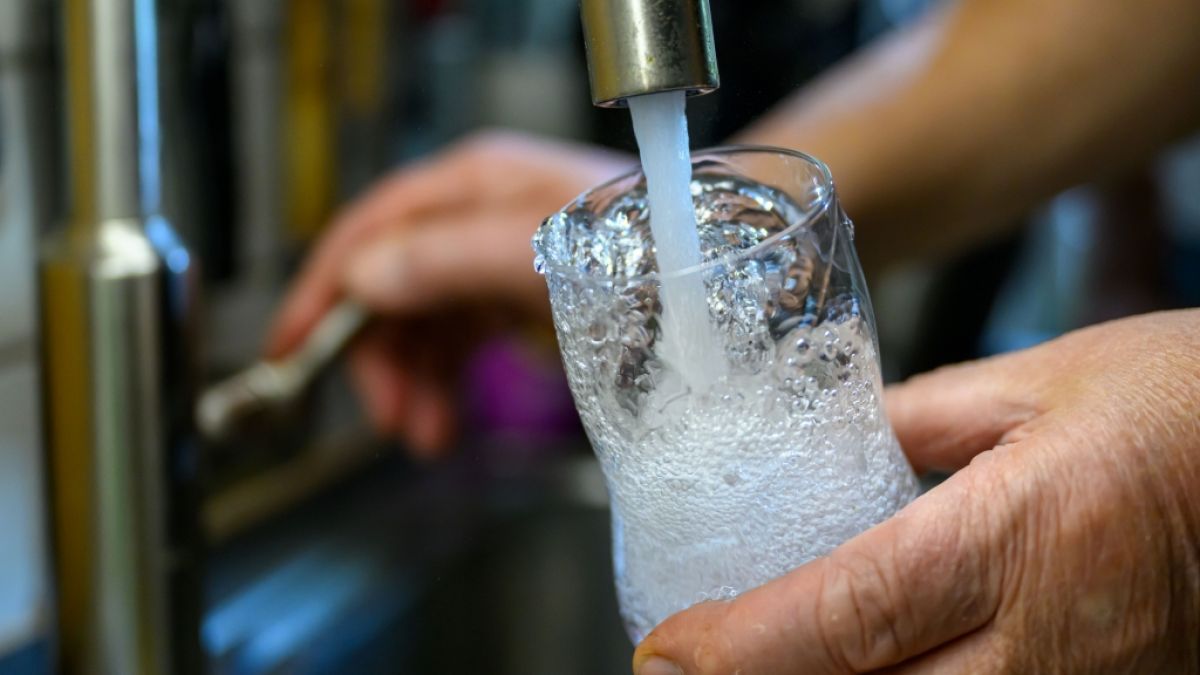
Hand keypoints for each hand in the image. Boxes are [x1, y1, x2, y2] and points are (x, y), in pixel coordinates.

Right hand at [267, 130, 630, 455]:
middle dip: (379, 356)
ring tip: (426, 435)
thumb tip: (367, 278)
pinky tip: (447, 420)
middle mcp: (478, 220)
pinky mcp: (518, 304)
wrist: (724, 278)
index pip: (372, 229)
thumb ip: (454, 258)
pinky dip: (444, 384)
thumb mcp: (546, 254)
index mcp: (475, 187)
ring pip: (421, 323)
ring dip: (411, 382)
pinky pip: (457, 345)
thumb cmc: (651, 250)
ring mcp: (497, 263)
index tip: (291, 346)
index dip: (324, 287)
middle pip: (390, 285)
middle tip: (390, 419)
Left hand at [633, 310, 1199, 673]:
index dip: (739, 649)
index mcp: (1021, 533)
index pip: (848, 615)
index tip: (666, 654)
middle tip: (687, 673)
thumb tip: (828, 450)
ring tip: (763, 672)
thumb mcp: (1041, 380)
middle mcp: (1054, 644)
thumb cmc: (1185, 403)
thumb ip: (914, 422)